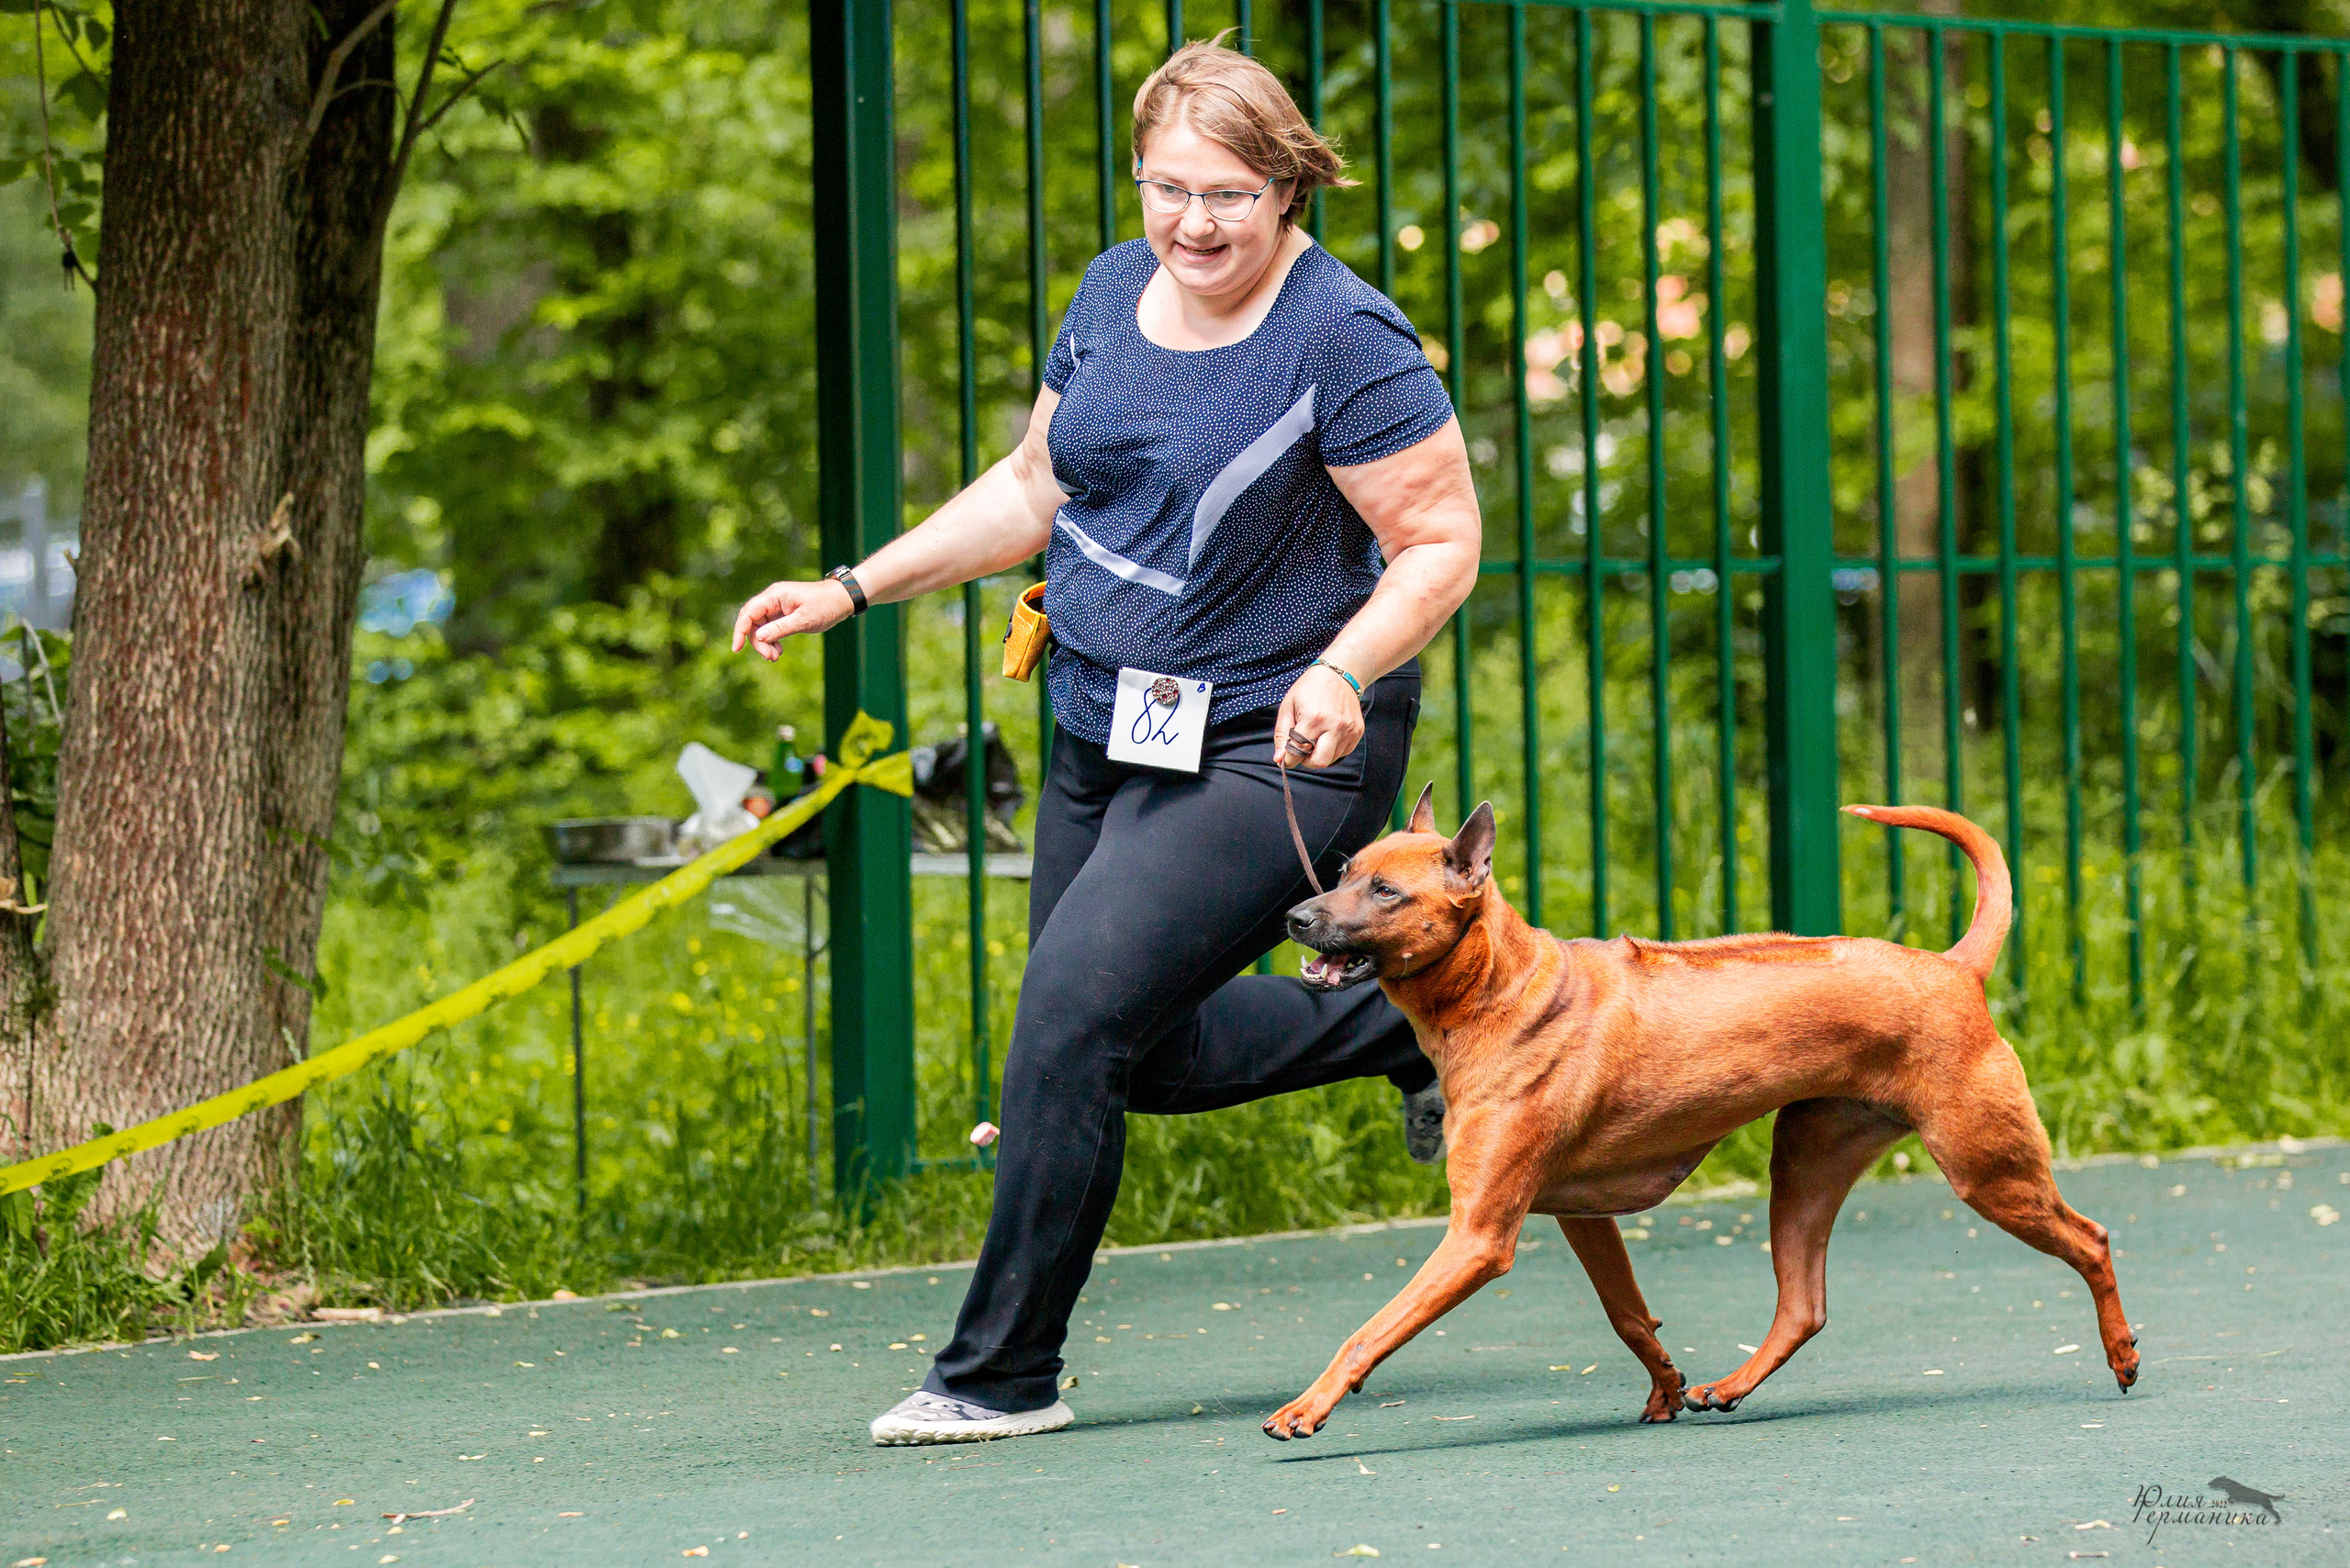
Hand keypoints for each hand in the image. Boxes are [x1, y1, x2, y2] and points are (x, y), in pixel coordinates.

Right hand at [731, 579, 855, 659]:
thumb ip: (780, 628)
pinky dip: (772, 640)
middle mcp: (772, 599)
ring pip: (760, 627)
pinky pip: (770, 628)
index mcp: (774, 595)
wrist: (842, 599)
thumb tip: (759, 636)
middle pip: (752, 622)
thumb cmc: (825, 606)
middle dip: (757, 642)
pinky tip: (779, 651)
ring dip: (765, 643)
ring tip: (775, 657)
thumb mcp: (803, 620)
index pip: (749, 613)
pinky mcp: (783, 614)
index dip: (740, 631)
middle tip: (770, 657)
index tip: (736, 648)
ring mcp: (777, 606)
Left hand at [1272, 662, 1363, 769]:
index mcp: (1313, 718)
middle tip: (1301, 750)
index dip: (1289, 759)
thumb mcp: (1288, 706)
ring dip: (1319, 754)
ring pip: (1331, 759)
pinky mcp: (1357, 732)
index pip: (1298, 752)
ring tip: (1315, 736)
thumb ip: (1281, 734)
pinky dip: (1332, 749)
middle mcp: (1334, 726)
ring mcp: (1348, 730)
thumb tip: (1279, 759)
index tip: (1286, 756)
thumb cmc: (1309, 689)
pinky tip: (1327, 734)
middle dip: (1306, 761)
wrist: (1339, 674)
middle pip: (1319, 762)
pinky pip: (1343, 753)